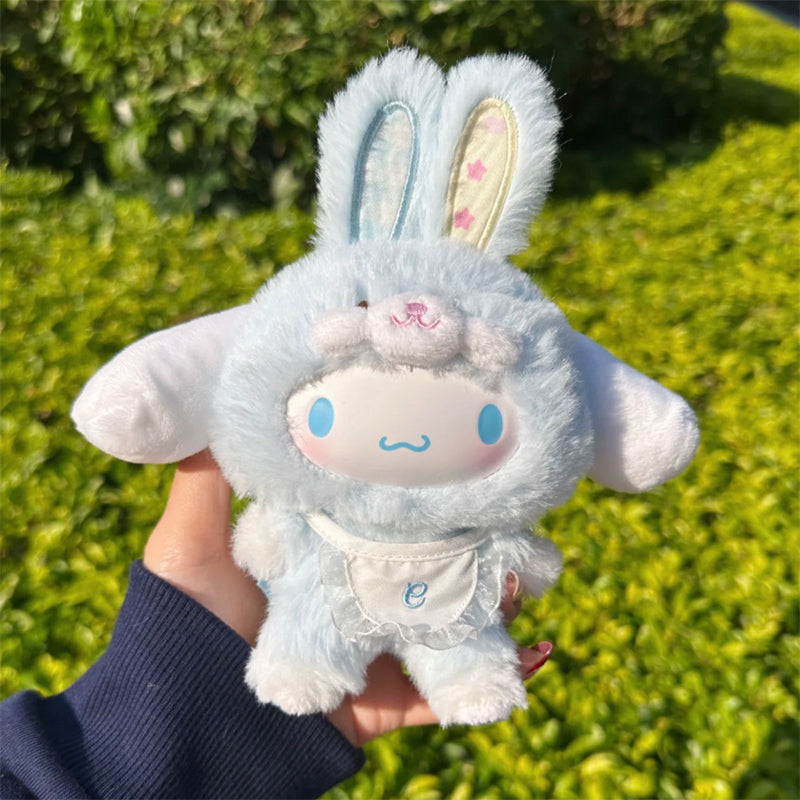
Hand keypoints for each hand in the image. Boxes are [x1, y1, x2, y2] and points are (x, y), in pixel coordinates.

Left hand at [143, 449, 552, 746]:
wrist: (184, 722)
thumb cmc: (182, 623)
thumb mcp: (189, 539)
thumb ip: (207, 477)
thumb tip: (217, 398)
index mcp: (322, 554)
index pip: (382, 515)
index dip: (419, 490)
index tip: (456, 456)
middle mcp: (355, 595)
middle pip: (428, 563)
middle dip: (473, 542)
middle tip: (510, 514)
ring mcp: (375, 649)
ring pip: (452, 621)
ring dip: (496, 602)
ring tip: (526, 577)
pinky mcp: (388, 701)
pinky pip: (452, 691)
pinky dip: (499, 677)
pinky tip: (535, 652)